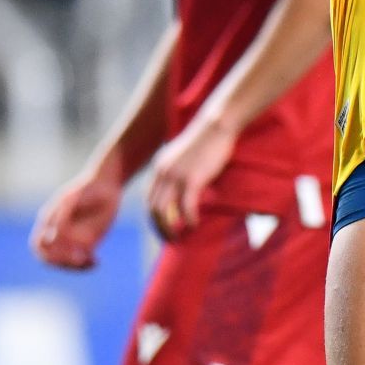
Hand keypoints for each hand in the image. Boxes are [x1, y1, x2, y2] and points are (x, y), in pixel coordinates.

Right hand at [30, 168, 120, 269]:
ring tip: (93, 262)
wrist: (106, 184)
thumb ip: (63, 214)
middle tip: (81, 260)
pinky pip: (82, 260)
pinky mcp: (87, 242)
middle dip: (62, 263)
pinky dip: (87, 265)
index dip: (48, 253)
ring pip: (66, 262)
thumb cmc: (89, 188)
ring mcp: (72, 238)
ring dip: (76, 267)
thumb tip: (55, 234)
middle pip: (50, 258)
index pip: (38, 245)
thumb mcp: (76, 197)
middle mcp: (58, 231)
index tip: (65, 250)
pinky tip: (98, 261)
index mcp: (49, 220)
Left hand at [146, 113, 235, 238]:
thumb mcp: (183, 156)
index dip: (153, 217)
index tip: (162, 228)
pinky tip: (194, 225)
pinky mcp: (192, 179)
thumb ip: (177, 170)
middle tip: (169, 240)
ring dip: (169, 229)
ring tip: (178, 238)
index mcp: (159, 168)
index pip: (149, 199)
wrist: (216, 125)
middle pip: (152, 209)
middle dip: (158, 228)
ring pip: (164, 211)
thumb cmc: (205, 140)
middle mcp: (162, 173)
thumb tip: (181, 188)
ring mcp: (176, 176)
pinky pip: (186, 207)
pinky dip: (188, 219)